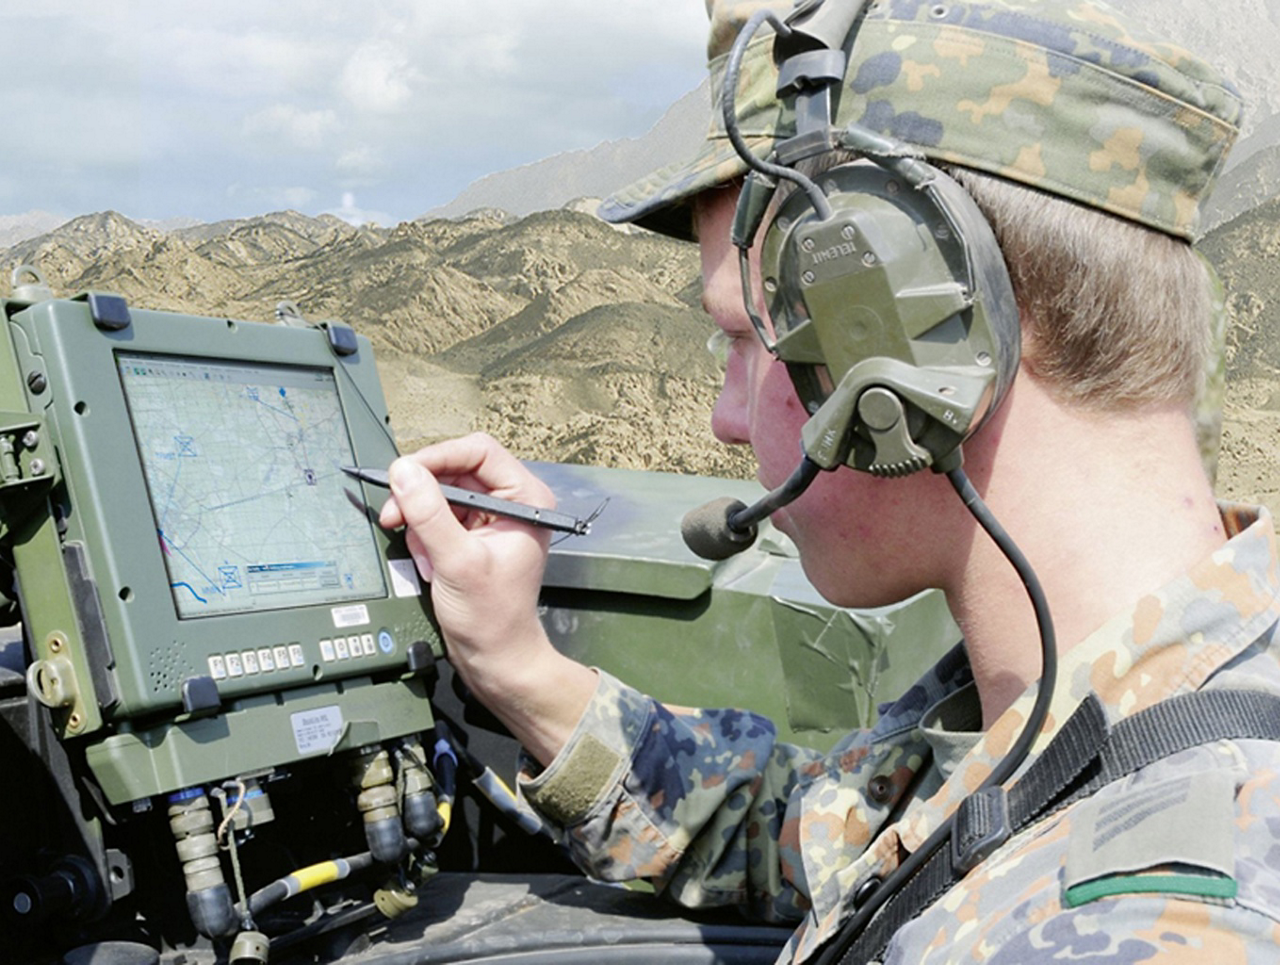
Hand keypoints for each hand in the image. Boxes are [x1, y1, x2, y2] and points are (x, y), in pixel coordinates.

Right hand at [378, 433, 595, 762]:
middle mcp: (512, 502)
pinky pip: (438, 517)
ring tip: (426, 556)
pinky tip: (431, 564)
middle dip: (423, 494)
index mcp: (527, 498)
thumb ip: (429, 513)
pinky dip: (425, 537)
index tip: (404, 473)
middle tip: (395, 513)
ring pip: (441, 493)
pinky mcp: (473, 535)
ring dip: (422, 520)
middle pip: (455, 470)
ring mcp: (492, 519)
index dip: (438, 457)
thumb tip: (404, 472)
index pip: (479, 451)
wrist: (495, 658)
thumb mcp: (457, 561)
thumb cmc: (493, 618)